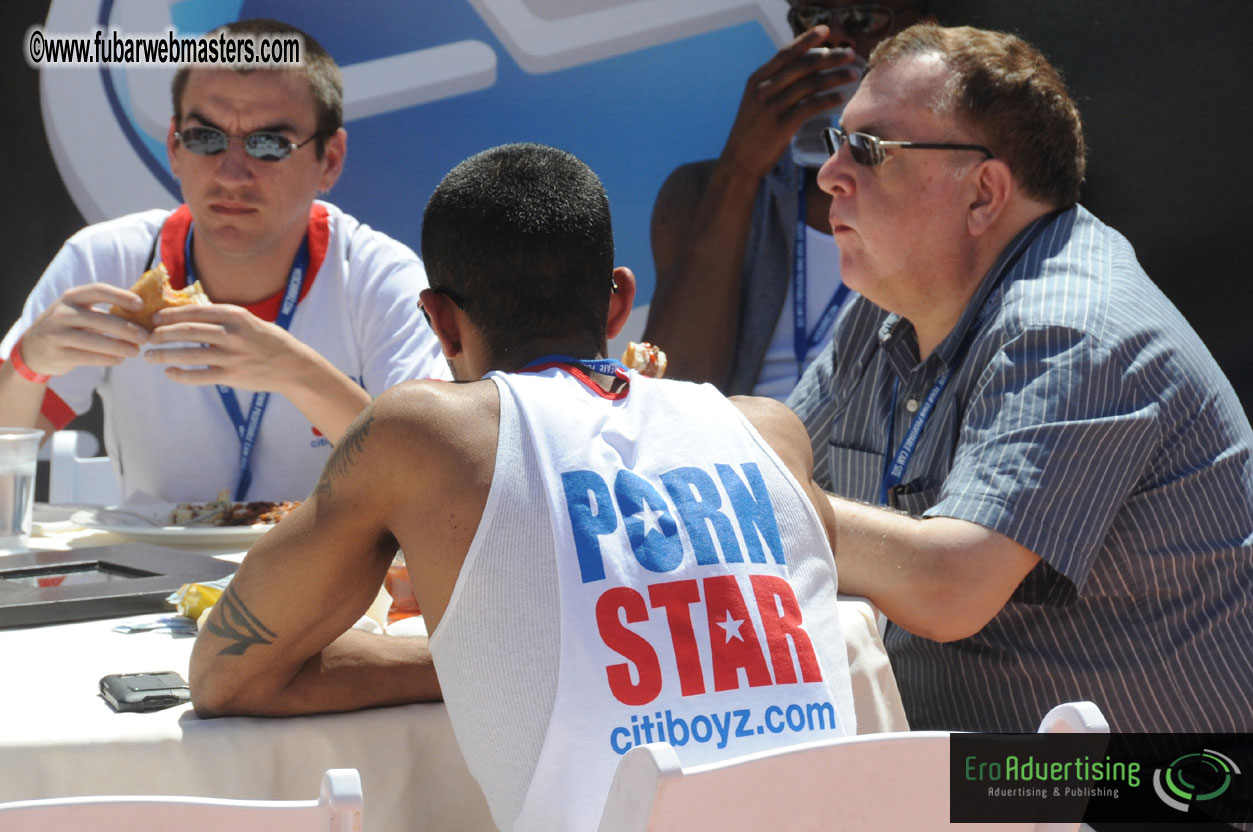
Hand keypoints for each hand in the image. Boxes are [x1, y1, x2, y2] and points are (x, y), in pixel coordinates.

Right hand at [16, 283, 149, 376]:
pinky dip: (106, 359)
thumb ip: (102, 310)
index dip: (120, 296)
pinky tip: (120, 360)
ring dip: (119, 346)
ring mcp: (57, 333)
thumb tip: (142, 314)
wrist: (32, 349)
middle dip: (126, 328)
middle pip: (100, 319)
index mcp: (71, 297)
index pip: (98, 290)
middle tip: (146, 336)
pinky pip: (86, 357)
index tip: (141, 305)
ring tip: (136, 351)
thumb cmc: (67, 328)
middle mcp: (62, 313)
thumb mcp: (78, 312)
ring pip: (94, 340)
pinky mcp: (57, 353)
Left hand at [145, 303, 314, 393]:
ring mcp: (232, 357)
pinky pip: (199, 376)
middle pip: (188, 331)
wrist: (293, 366)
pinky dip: (180, 374)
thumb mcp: (250, 321)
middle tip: (149, 337)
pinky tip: (169, 372)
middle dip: (163, 334)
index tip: (156, 317)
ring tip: (149, 356)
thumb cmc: (269, 341)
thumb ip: (224, 318)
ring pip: (189, 354)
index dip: (171, 314)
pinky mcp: (232, 376)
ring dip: (164, 354)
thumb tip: (190, 313)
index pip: (196, 311)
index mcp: (236, 316)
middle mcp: (233, 334)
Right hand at [720, 25, 859, 178]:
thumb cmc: (753, 132)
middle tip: (850, 53)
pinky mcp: (782, 125)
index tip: (826, 30)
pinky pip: (810, 106)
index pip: (786, 53)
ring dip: (835, 77)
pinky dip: (827, 100)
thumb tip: (805, 67)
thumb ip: (776, 84)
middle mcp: (764, 89)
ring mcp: (773, 106)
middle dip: (830, 57)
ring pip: (810, 84)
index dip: (807, 39)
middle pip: (803, 65)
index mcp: (757, 79)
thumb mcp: (757, 101)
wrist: (739, 161)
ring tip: (853, 74)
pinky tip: (840, 97)